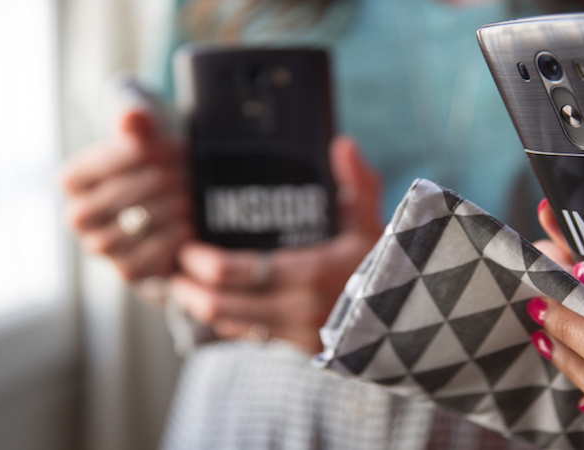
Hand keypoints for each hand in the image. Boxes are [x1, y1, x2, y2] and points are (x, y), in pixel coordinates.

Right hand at [61, 109, 191, 280]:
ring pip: (132, 227)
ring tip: (188, 198)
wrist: (181, 205)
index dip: (139, 155)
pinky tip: (187, 225)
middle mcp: (77, 216)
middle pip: (120, 195)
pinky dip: (171, 240)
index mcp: (73, 180)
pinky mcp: (125, 271)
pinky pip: (146, 258)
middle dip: (159, 182)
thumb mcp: (149, 137)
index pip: (100, 164)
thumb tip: (132, 115)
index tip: (170, 148)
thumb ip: (138, 122)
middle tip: (185, 175)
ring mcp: (98, 247)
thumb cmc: (159, 164)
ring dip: (168, 210)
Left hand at [169, 136, 382, 352]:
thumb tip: (342, 143)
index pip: (241, 274)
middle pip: (224, 306)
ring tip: (181, 286)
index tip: (186, 247)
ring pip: (232, 325)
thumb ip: (359, 183)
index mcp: (312, 274)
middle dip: (189, 289)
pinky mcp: (299, 348)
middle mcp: (299, 310)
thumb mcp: (376, 221)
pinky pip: (250, 337)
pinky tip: (214, 305)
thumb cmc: (391, 265)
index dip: (204, 264)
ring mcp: (298, 334)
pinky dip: (226, 321)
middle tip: (171, 268)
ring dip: (201, 308)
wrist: (411, 317)